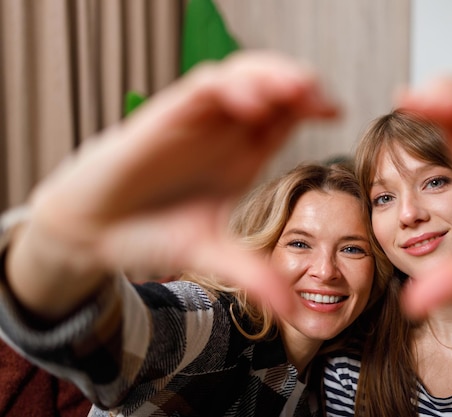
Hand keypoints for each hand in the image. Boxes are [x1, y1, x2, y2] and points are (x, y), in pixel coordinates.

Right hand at [8, 50, 336, 319]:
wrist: (92, 229)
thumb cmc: (150, 232)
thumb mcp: (211, 254)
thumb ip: (253, 277)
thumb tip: (294, 312)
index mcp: (241, 155)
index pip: (285, 117)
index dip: (311, 107)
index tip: (335, 114)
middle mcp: (223, 132)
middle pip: (272, 88)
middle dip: (299, 85)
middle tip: (322, 100)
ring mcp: (196, 121)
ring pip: (243, 76)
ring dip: (271, 76)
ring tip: (297, 89)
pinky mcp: (166, 116)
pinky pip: (205, 87)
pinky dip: (231, 87)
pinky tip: (251, 103)